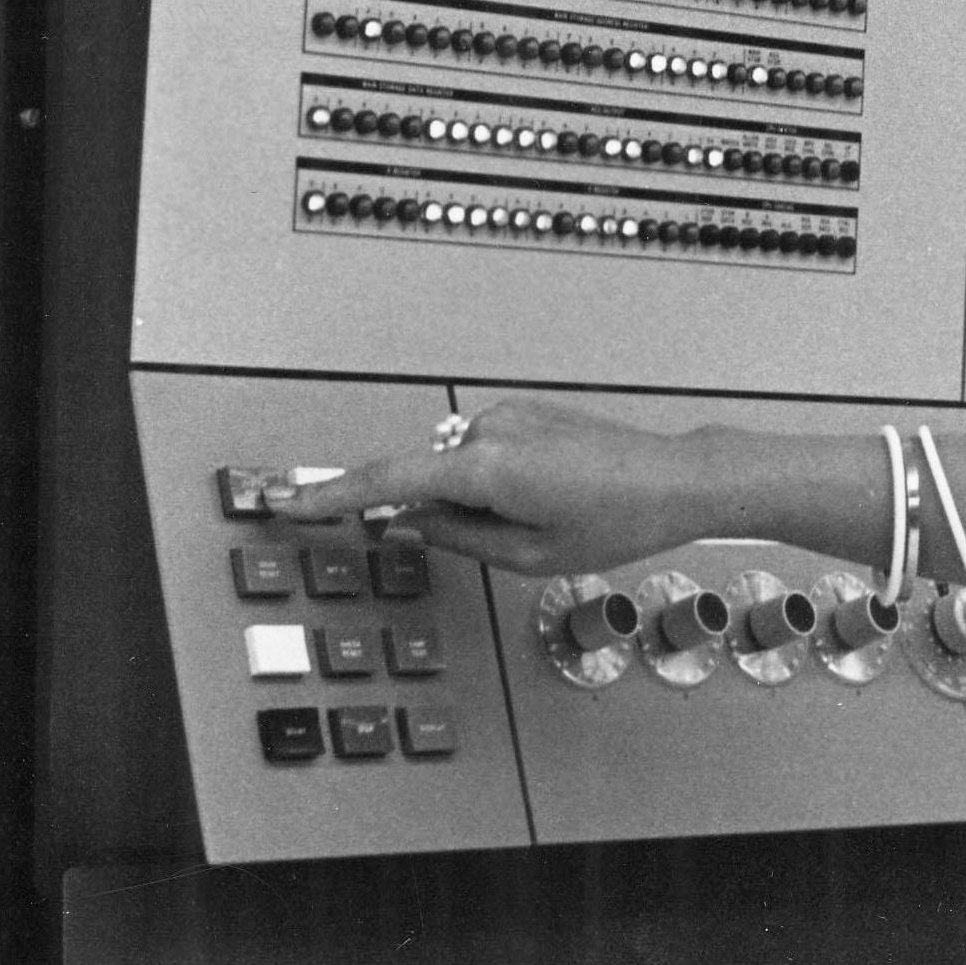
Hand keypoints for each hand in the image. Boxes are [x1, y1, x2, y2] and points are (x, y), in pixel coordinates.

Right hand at [276, 395, 705, 575]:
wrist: (674, 480)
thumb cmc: (614, 523)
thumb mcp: (528, 554)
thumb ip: (454, 536)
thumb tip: (405, 520)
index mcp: (486, 468)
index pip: (387, 482)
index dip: (334, 496)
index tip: (290, 501)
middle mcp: (490, 429)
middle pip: (430, 478)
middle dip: (449, 513)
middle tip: (518, 534)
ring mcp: (510, 414)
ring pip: (461, 467)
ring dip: (481, 496)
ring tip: (549, 514)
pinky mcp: (528, 410)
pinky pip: (487, 450)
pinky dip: (498, 477)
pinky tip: (552, 493)